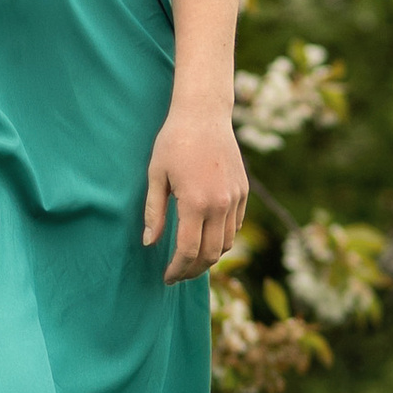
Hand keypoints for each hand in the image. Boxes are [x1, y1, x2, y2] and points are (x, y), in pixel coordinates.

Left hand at [141, 104, 247, 284]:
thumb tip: (149, 243)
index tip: (166, 277)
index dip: (177, 270)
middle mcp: (220, 204)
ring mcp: (236, 198)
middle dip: (193, 270)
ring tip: (191, 261)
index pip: (188, 251)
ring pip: (227, 243)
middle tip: (177, 275)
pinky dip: (223, 239)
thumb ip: (153, 212)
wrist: (204, 114)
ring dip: (209, 257)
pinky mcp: (243, 191)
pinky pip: (236, 226)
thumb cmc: (173, 141)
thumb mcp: (156, 176)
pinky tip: (207, 239)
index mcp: (195, 203)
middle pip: (210, 254)